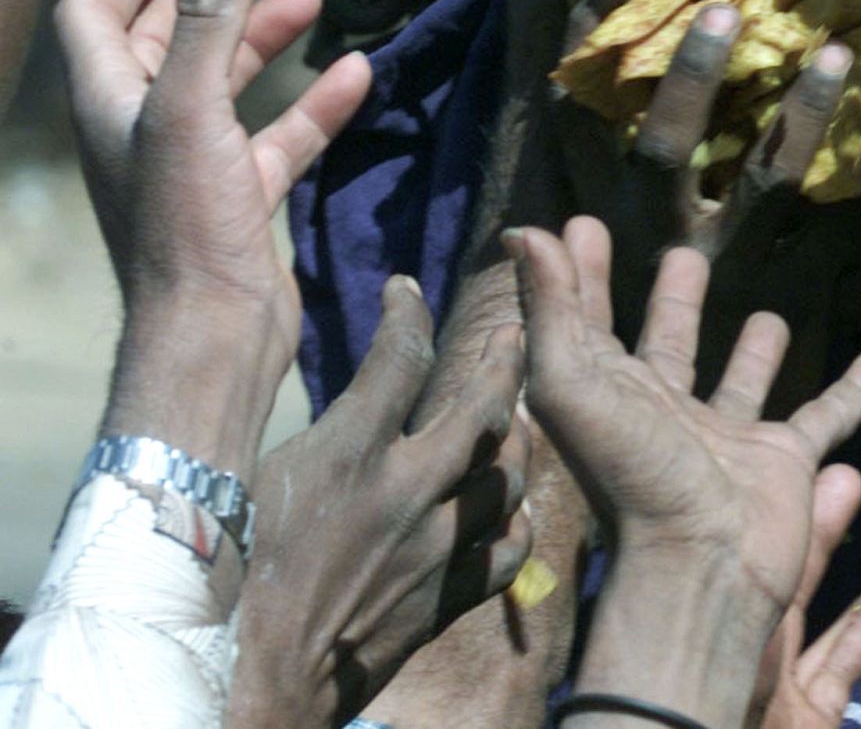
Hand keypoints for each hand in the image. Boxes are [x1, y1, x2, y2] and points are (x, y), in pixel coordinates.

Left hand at [53, 0, 370, 473]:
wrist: (215, 336)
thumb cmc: (186, 223)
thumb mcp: (192, 105)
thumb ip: (208, 14)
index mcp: (109, 100)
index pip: (96, 8)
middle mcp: (144, 127)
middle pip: (168, 38)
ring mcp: (195, 165)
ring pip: (227, 83)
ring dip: (263, 37)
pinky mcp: (242, 199)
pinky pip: (277, 137)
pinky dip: (311, 105)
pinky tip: (355, 74)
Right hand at [228, 278, 532, 728]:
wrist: (243, 685)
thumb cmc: (228, 582)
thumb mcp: (259, 483)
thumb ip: (323, 437)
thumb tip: (351, 400)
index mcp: (346, 454)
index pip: (398, 356)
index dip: (407, 312)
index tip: (407, 292)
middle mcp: (402, 492)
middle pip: (482, 407)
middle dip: (503, 361)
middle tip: (512, 334)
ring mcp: (432, 548)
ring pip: (506, 476)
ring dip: (516, 441)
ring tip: (516, 417)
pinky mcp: (444, 600)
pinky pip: (507, 551)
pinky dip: (514, 524)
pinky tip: (509, 509)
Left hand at [508, 215, 860, 725]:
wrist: (702, 562)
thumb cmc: (630, 474)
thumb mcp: (572, 383)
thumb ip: (553, 308)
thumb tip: (525, 233)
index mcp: (612, 393)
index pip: (589, 321)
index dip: (579, 277)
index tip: (581, 226)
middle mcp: (667, 413)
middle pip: (668, 346)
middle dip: (672, 303)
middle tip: (682, 255)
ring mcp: (728, 438)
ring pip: (745, 380)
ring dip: (757, 350)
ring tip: (771, 314)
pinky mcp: (784, 461)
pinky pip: (828, 416)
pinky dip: (857, 390)